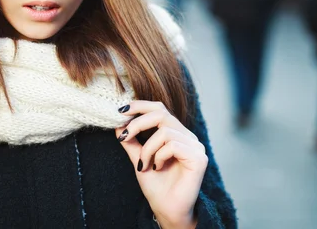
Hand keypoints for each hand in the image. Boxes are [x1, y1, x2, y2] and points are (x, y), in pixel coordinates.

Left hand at [115, 101, 206, 228]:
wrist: (167, 210)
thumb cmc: (156, 186)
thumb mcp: (138, 158)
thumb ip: (131, 140)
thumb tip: (118, 122)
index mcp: (176, 133)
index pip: (159, 109)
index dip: (140, 105)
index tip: (120, 111)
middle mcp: (188, 137)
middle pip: (161, 113)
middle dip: (138, 123)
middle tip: (123, 137)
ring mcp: (195, 146)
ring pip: (164, 131)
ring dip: (147, 148)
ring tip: (144, 164)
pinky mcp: (199, 158)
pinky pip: (172, 145)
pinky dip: (158, 156)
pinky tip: (157, 167)